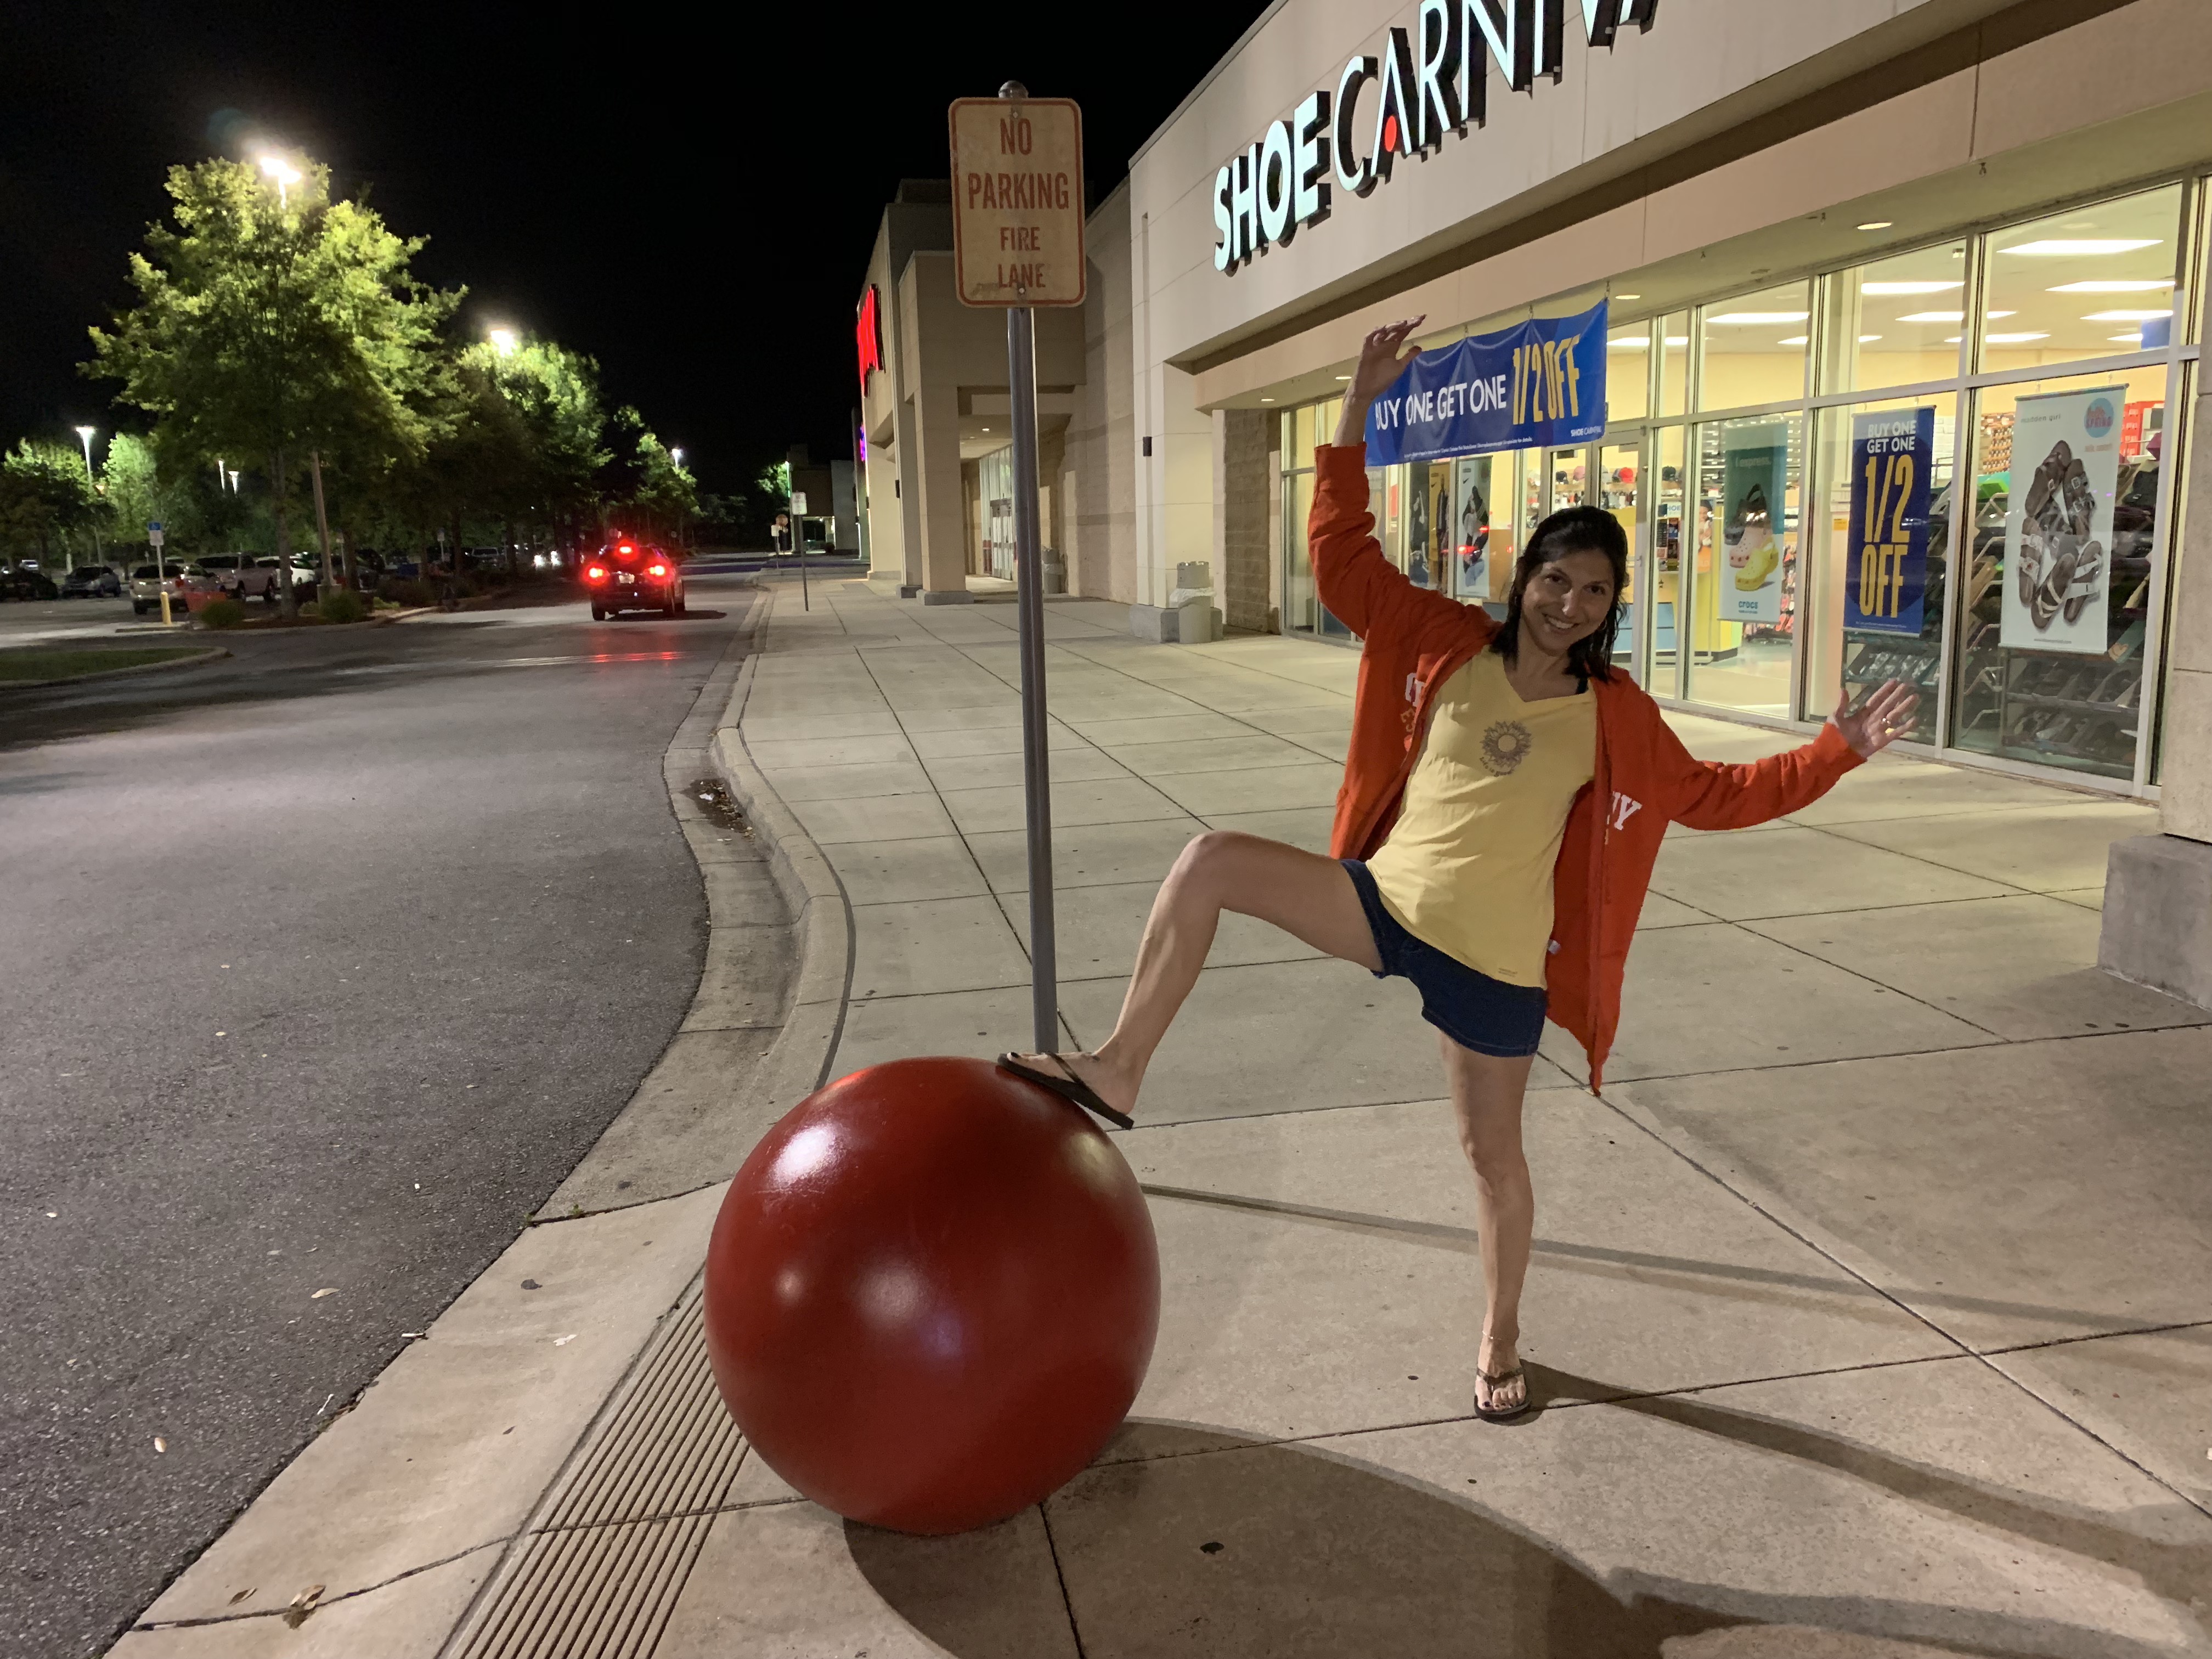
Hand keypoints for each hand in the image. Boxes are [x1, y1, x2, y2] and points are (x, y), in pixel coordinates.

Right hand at [1332, 317, 1425, 445]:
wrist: (1367, 391)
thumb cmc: (1382, 380)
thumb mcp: (1399, 367)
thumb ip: (1408, 356)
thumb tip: (1419, 347)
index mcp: (1392, 347)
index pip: (1403, 333)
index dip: (1412, 325)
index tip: (1422, 318)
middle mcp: (1384, 344)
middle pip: (1395, 329)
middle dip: (1406, 323)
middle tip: (1417, 318)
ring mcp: (1374, 346)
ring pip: (1383, 331)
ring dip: (1393, 326)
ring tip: (1403, 323)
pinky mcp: (1365, 351)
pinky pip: (1368, 338)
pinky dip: (1375, 332)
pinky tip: (1384, 329)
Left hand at [1832, 679, 1919, 757]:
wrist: (1835, 754)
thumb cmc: (1834, 736)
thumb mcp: (1836, 718)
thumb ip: (1842, 705)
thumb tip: (1843, 689)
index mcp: (1862, 713)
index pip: (1876, 699)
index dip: (1885, 690)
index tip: (1894, 681)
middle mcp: (1873, 719)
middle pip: (1888, 705)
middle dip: (1897, 695)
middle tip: (1908, 685)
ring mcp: (1878, 730)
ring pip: (1894, 715)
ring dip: (1904, 707)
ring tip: (1915, 697)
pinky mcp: (1882, 740)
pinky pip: (1895, 732)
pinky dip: (1905, 727)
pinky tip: (1915, 719)